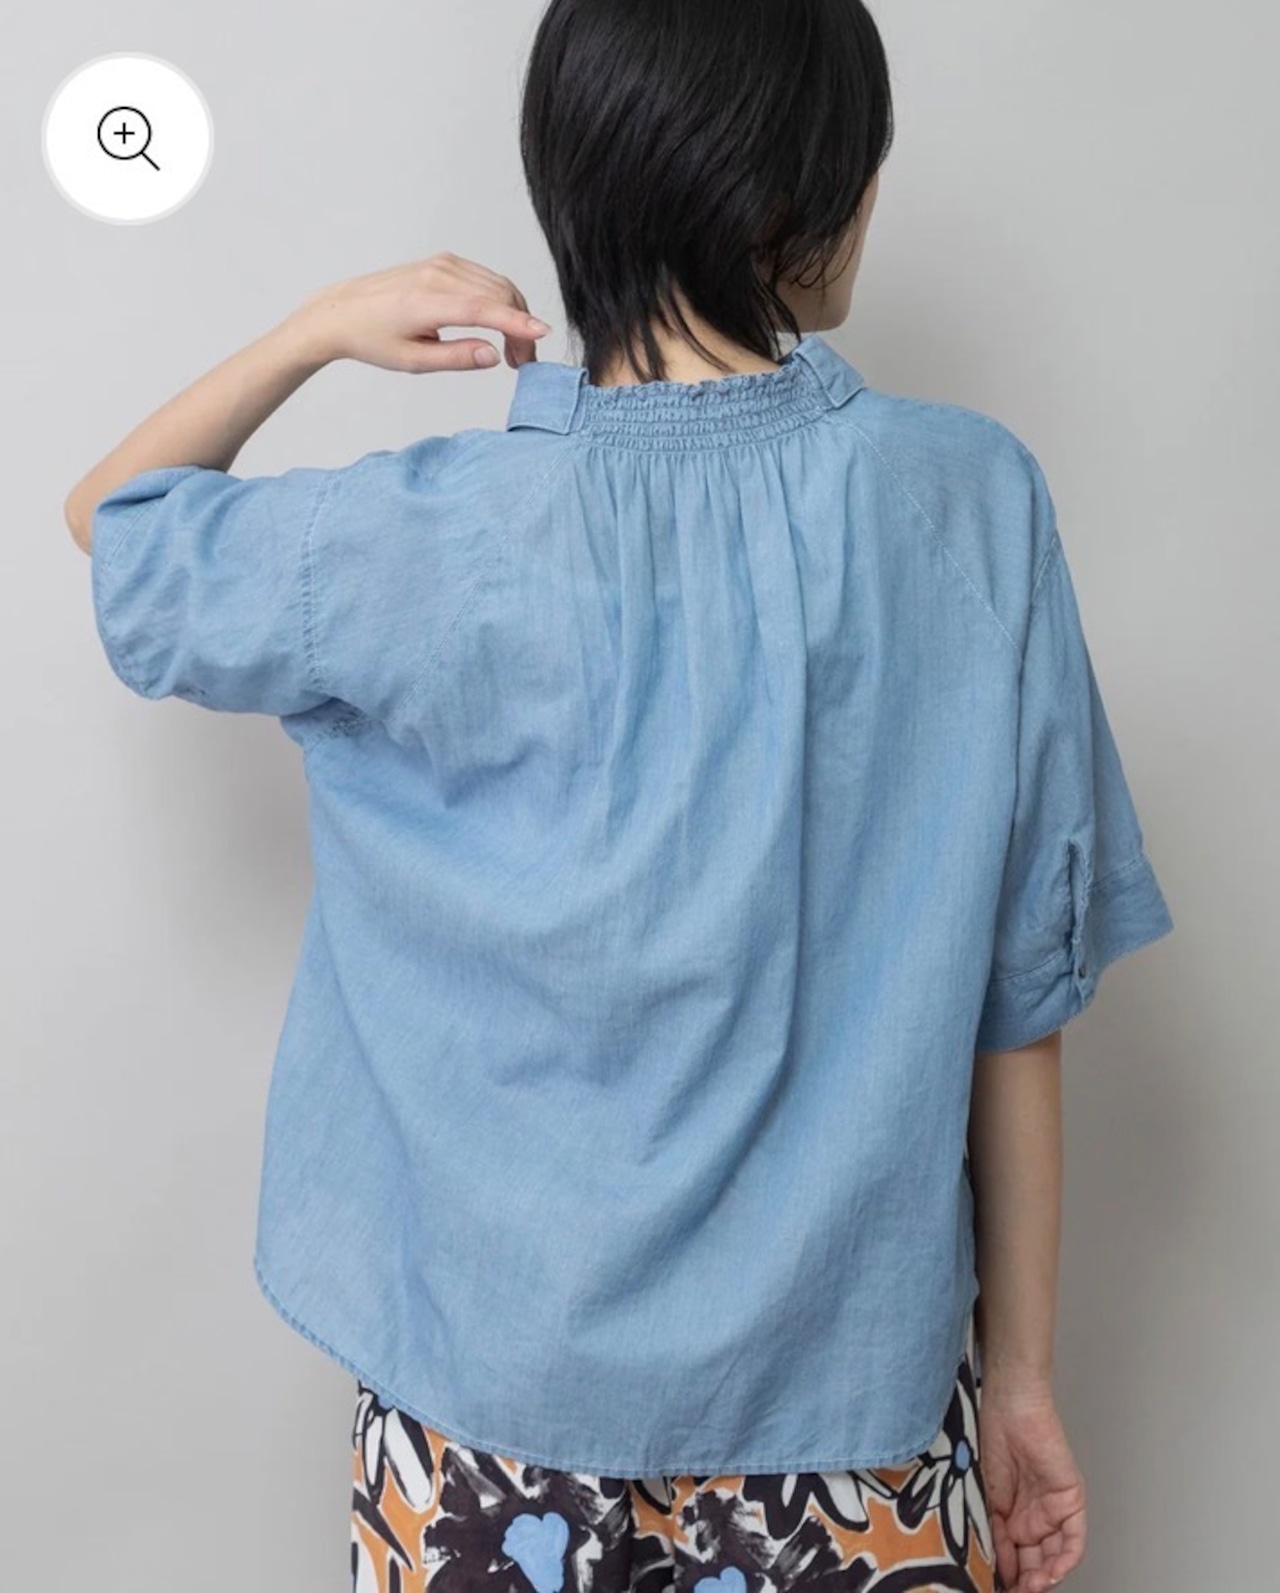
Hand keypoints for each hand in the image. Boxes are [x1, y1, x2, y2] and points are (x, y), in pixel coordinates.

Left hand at [289, 252, 551, 373]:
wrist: (342, 312)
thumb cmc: (372, 339)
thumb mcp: (413, 361)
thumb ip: (456, 358)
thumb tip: (492, 355)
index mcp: (428, 301)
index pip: (484, 309)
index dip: (517, 323)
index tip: (542, 334)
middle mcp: (438, 275)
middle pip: (498, 295)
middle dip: (520, 328)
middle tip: (522, 363)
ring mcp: (442, 264)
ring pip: (496, 285)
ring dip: (514, 315)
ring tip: (512, 351)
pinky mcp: (443, 262)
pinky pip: (484, 278)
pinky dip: (500, 300)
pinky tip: (498, 325)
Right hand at [979, 1381, 1086, 1591]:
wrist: (1008, 1408)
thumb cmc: (989, 1438)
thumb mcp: (983, 1496)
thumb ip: (992, 1532)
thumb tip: (995, 1569)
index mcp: (1011, 1518)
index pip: (1012, 1559)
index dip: (1006, 1577)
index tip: (994, 1588)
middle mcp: (1034, 1518)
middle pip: (1034, 1563)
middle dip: (1025, 1582)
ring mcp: (1054, 1511)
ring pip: (1054, 1557)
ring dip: (1044, 1578)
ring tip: (1028, 1589)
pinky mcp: (1071, 1501)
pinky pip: (1074, 1540)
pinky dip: (1065, 1560)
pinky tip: (1051, 1574)